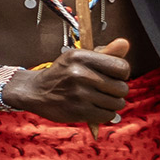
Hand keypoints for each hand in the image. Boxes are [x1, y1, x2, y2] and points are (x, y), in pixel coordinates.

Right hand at [10, 40, 137, 125]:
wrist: (35, 92)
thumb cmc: (63, 74)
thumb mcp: (79, 58)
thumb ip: (105, 53)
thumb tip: (124, 43)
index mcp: (80, 57)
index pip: (122, 67)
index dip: (120, 74)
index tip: (110, 76)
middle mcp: (80, 74)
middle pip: (122, 88)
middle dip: (116, 91)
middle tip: (101, 90)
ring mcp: (79, 93)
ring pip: (117, 103)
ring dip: (110, 104)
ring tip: (96, 99)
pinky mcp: (79, 111)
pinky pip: (108, 115)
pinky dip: (103, 114)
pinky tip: (92, 108)